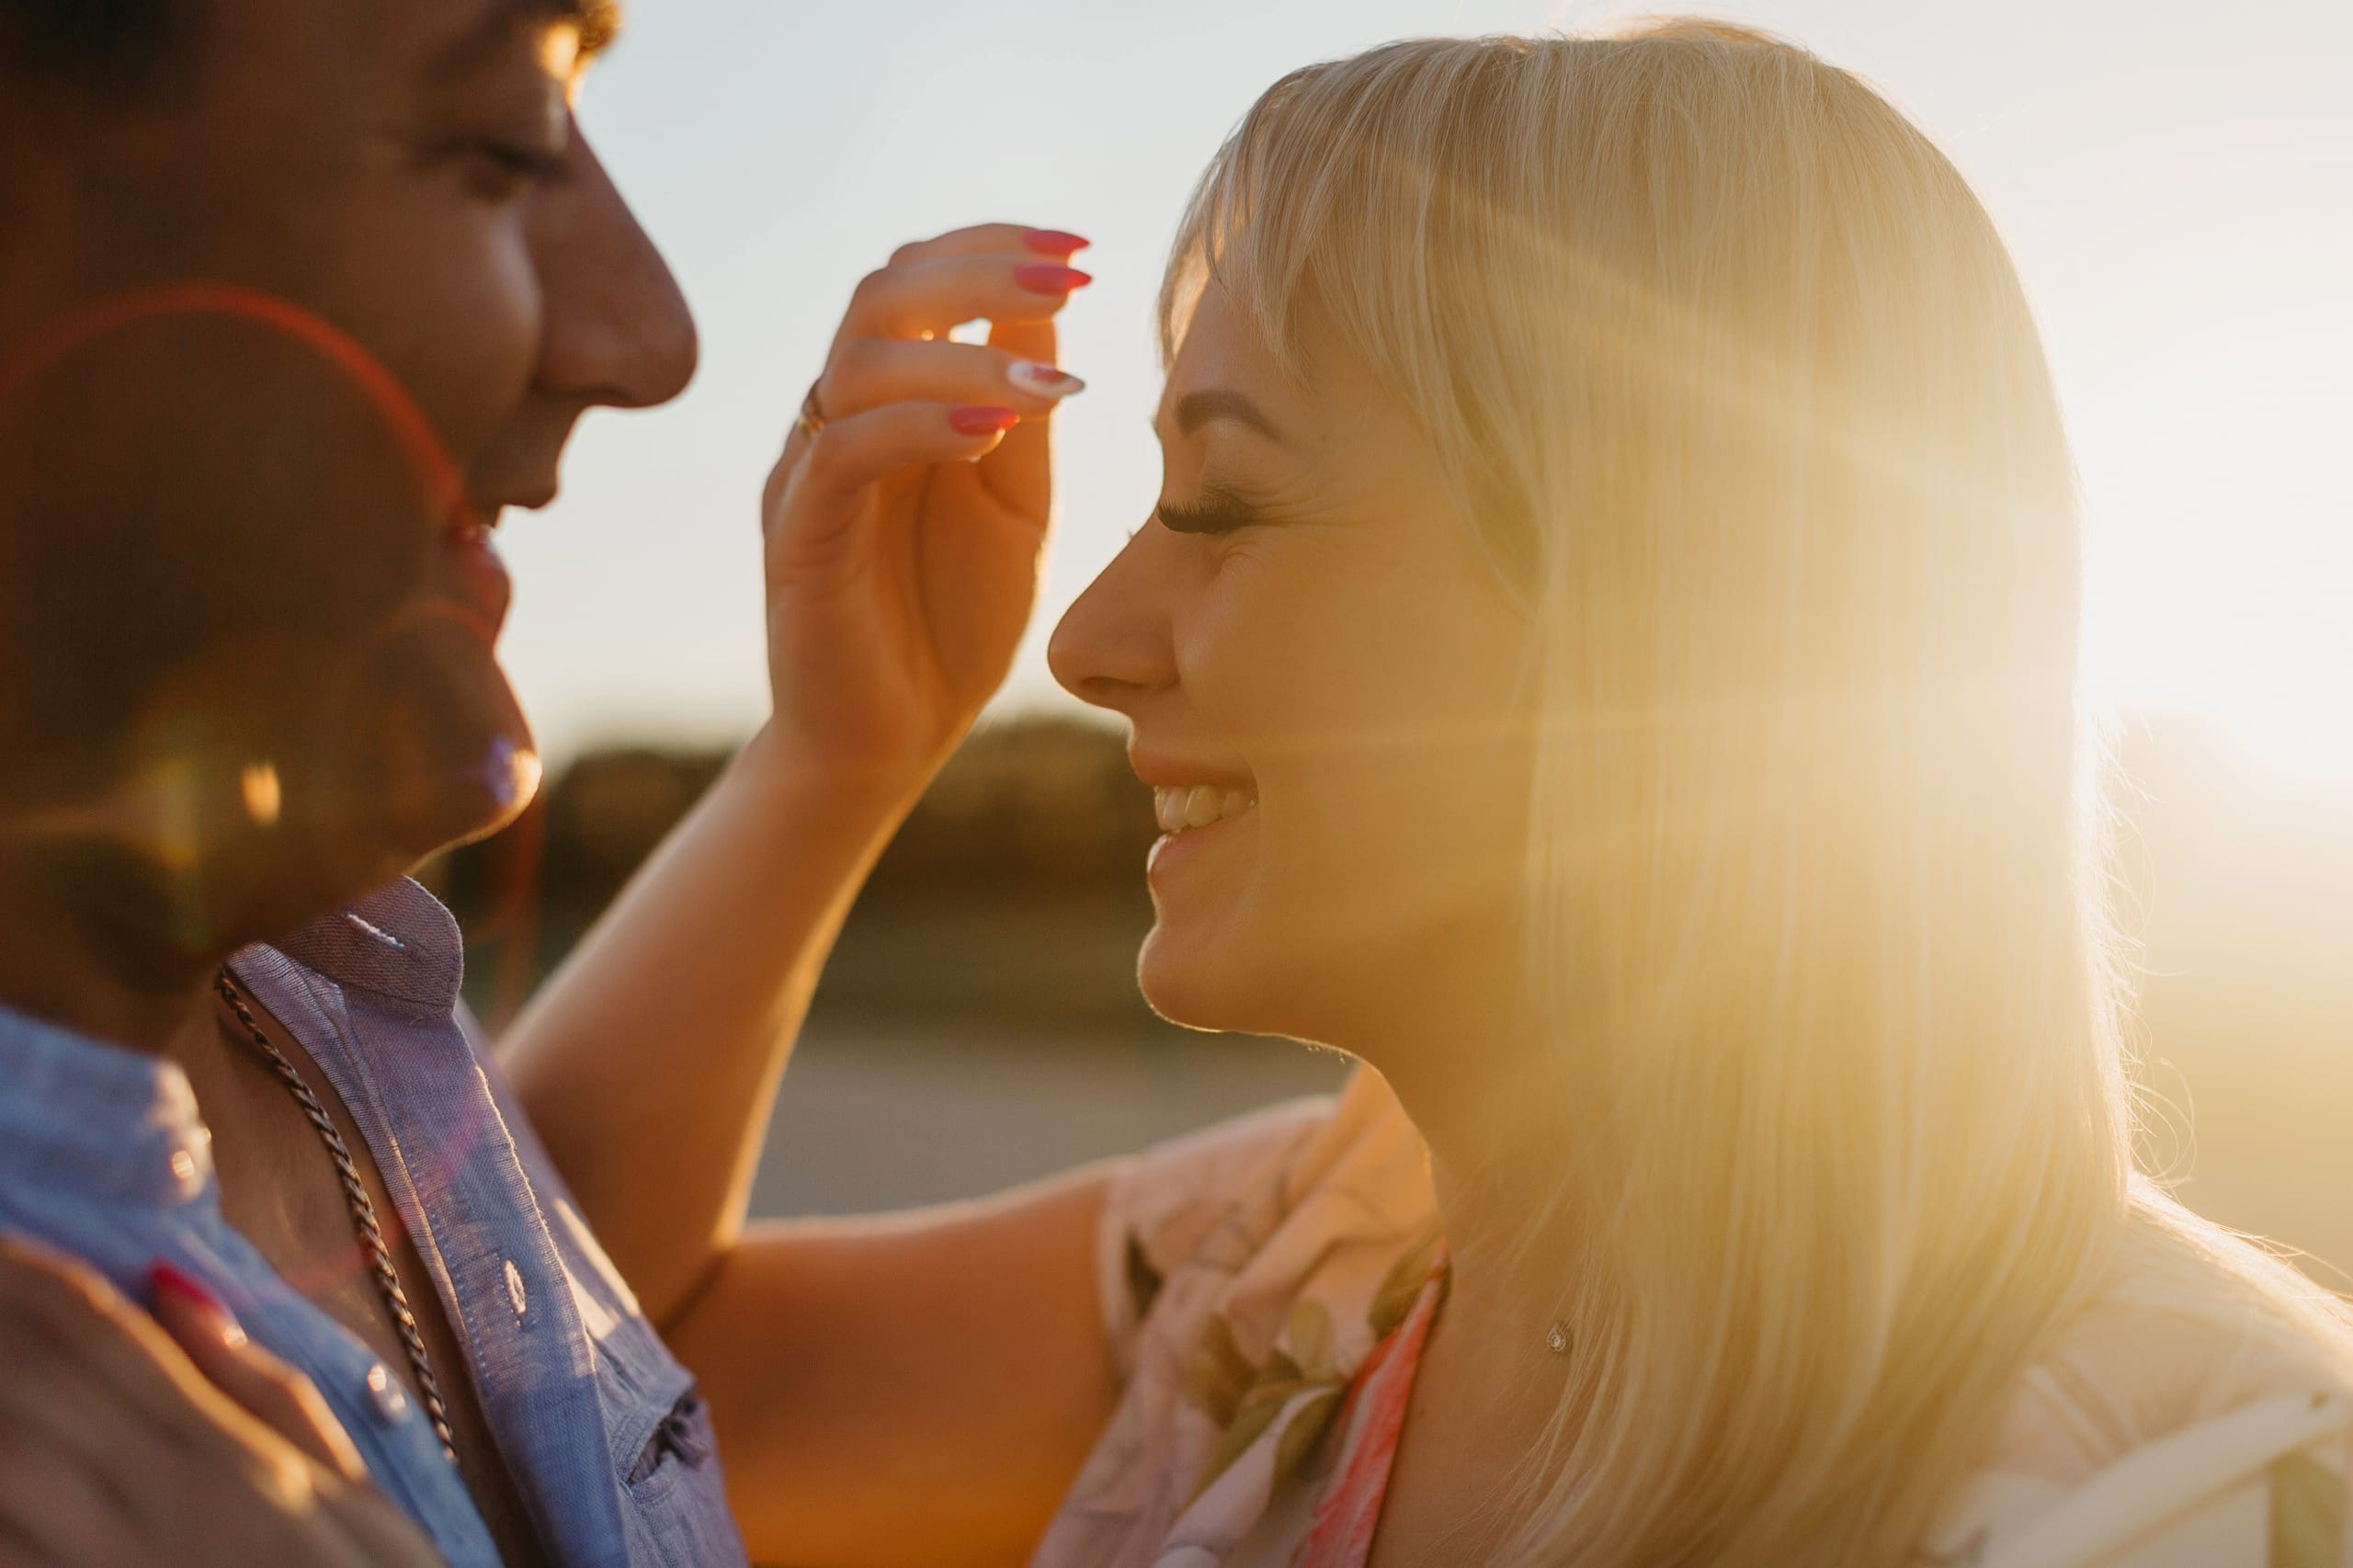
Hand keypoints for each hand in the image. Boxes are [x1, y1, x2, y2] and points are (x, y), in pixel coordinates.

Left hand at [0, 1235, 444, 1567]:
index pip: (114, 1344)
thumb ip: (263, 1392)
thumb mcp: (357, 1492)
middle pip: (41, 1390)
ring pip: (6, 1460)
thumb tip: (175, 1285)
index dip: (42, 1283)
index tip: (2, 1233)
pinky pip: (4, 1554)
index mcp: (234, 1459)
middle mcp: (161, 1506)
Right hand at [758, 224, 1090, 792]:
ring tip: (1047, 385)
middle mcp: (837, 416)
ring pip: (859, 359)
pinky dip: (920, 426)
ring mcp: (810, 470)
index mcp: (889, 399)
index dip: (991, 247)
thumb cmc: (953, 622)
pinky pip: (844, 450)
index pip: (915, 279)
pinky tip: (994, 432)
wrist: (892, 739)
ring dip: (962, 353)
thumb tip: (1047, 307)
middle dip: (981, 270)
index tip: (1081, 250)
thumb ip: (1023, 411)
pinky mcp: (799, 533)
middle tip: (1072, 273)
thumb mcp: (1015, 503)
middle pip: (882, 291)